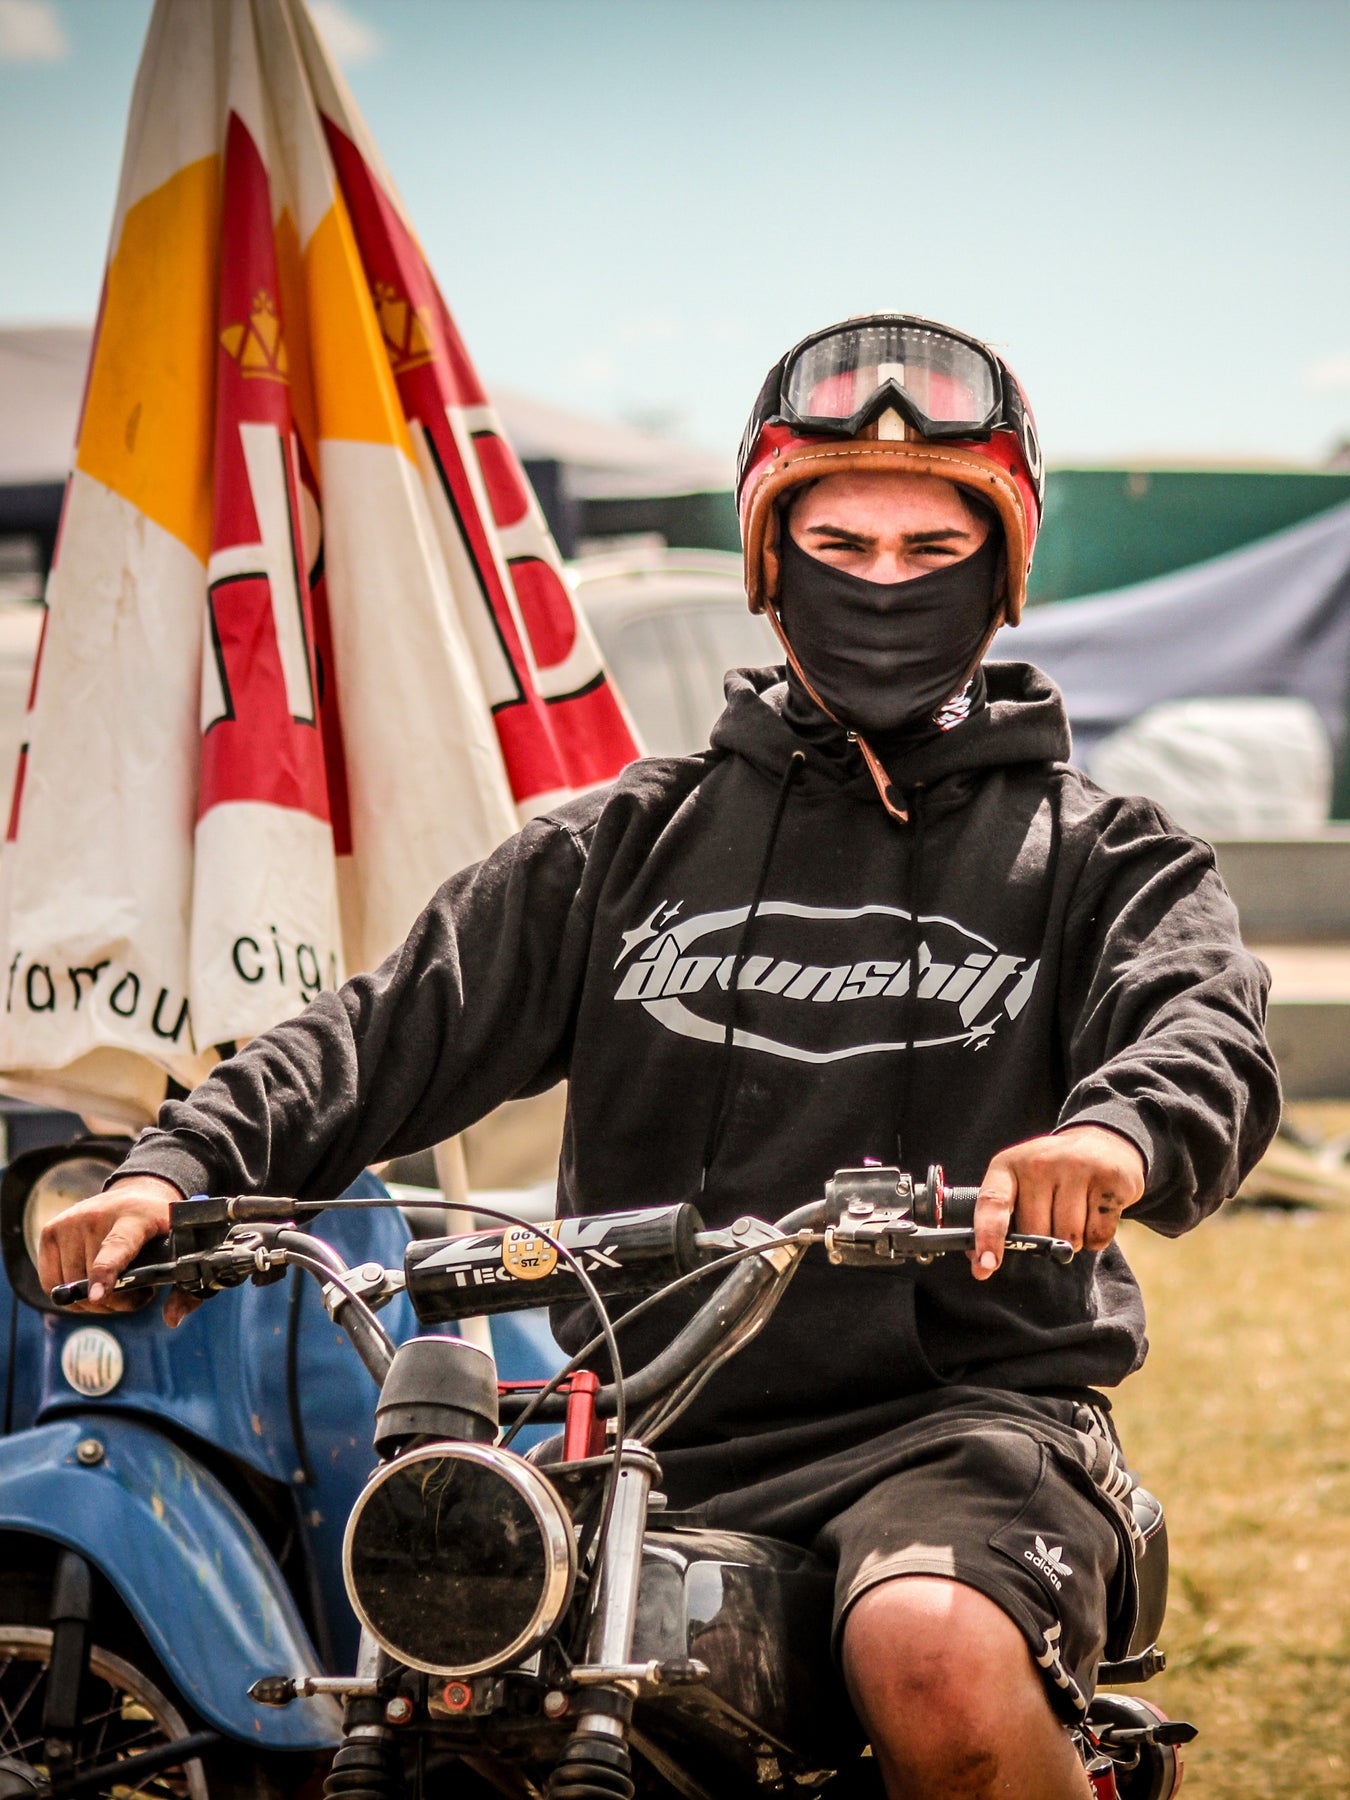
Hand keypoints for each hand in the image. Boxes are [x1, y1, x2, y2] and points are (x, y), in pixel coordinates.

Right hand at [37, 1175, 199, 1325]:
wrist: (137, 1195)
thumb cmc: (160, 1229)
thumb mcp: (182, 1249)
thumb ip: (187, 1289)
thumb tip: (171, 1320)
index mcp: (136, 1218)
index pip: (117, 1247)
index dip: (106, 1274)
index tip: (98, 1295)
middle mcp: (97, 1216)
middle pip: (92, 1281)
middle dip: (116, 1301)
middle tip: (136, 1292)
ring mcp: (70, 1222)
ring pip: (71, 1288)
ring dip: (94, 1299)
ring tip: (117, 1283)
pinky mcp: (50, 1230)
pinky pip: (51, 1283)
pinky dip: (71, 1294)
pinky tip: (94, 1283)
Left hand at [970, 1125, 1145, 1280]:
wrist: (1102, 1144)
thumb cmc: (1051, 1176)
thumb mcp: (1019, 1184)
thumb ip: (997, 1220)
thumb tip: (980, 1265)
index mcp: (1008, 1165)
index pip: (992, 1202)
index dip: (987, 1236)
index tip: (987, 1266)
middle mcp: (1039, 1162)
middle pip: (1036, 1232)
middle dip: (1043, 1240)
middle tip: (1052, 1215)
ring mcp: (1076, 1167)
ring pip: (1068, 1238)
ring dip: (1072, 1240)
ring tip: (1076, 1211)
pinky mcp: (1108, 1179)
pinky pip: (1098, 1236)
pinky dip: (1097, 1237)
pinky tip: (1096, 1212)